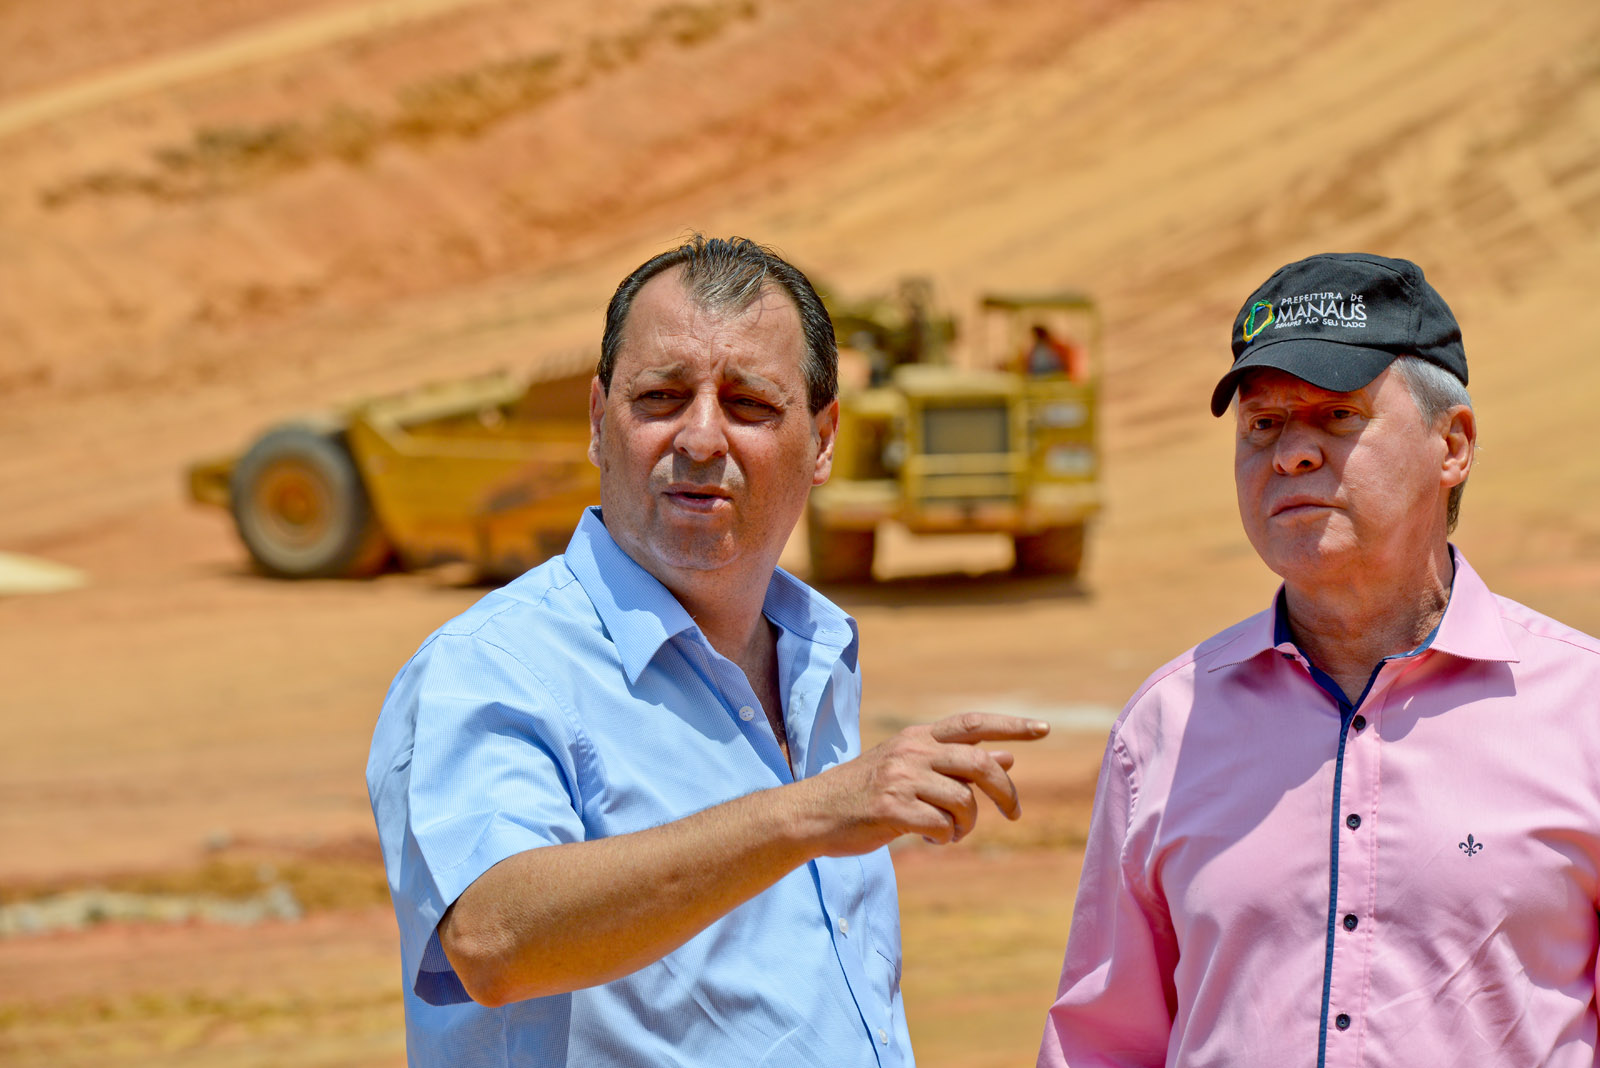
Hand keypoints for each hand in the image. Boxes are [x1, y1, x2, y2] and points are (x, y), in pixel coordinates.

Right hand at [796, 711, 1049, 855]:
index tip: (1045, 729)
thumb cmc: (866, 792)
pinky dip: (944, 837)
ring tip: (950, 832)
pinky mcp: (892, 809)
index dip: (1011, 725)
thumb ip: (956, 762)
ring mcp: (901, 779)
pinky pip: (942, 826)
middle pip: (980, 764)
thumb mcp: (910, 767)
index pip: (973, 723)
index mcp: (918, 737)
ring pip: (964, 801)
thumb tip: (1008, 756)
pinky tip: (928, 838)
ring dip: (967, 825)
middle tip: (1015, 814)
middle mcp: (912, 751)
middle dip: (1006, 792)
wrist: (813, 813)